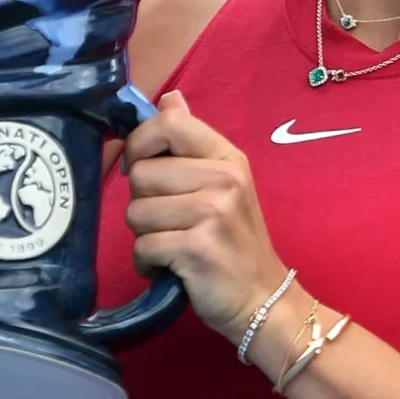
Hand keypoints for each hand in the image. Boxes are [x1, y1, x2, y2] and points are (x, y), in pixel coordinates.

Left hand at [123, 91, 287, 343]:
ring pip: (135, 212)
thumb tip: (170, 98)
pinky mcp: (197, 248)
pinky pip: (142, 246)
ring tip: (171, 245)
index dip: (140, 142)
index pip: (169, 124)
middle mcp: (223, 179)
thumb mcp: (224, 183)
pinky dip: (148, 263)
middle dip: (142, 202)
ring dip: (144, 235)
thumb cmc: (235, 242)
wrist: (264, 300)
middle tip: (168, 222)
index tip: (141, 166)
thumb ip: (192, 141)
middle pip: (141, 173)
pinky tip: (170, 267)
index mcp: (227, 158)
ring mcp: (212, 213)